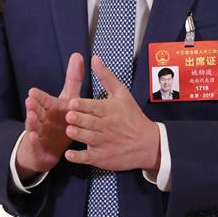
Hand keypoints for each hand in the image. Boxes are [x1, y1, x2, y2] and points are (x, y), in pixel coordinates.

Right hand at [15, 52, 83, 178]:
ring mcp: (40, 133)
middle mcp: (43, 119)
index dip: (39, 97)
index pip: (44, 101)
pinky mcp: (39, 147)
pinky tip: (34, 138)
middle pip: (37, 111)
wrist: (47, 148)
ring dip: (32, 122)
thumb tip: (78, 55)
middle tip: (30, 100)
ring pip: (35, 126)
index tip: (33, 91)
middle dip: (33, 106)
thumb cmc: (57, 119)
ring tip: (31, 116)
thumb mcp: (67, 99)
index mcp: (50, 108)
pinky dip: (35, 141)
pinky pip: (37, 144)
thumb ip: (73, 79)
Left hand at [64, 55, 159, 171]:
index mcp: (108, 110)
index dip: (81, 105)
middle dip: (77, 119)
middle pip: (87, 122)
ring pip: (86, 138)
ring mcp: (103, 143)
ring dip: (77, 134)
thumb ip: (105, 76)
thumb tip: (94, 58)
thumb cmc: (132, 116)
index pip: (92, 106)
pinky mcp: (102, 158)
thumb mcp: (122, 94)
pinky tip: (70, 154)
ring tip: (70, 131)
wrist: (148, 144)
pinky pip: (87, 158)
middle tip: (69, 116)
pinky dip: (77, 157)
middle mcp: (105, 126)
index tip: (72, 103)